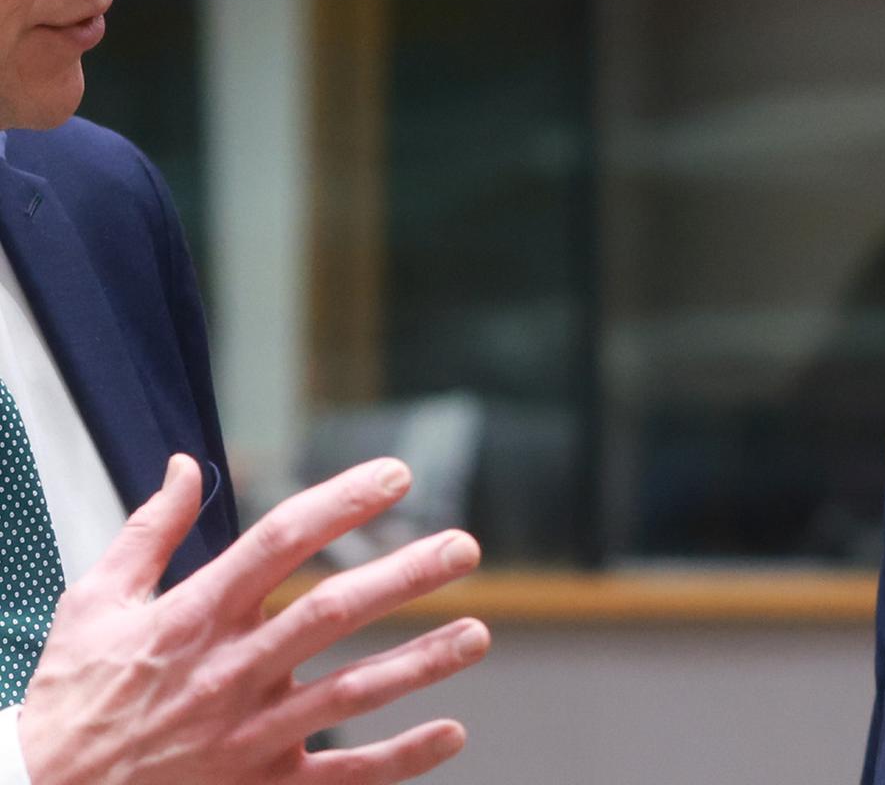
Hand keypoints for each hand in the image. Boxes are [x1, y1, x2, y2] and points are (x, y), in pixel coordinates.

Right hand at [18, 454, 489, 783]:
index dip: (343, 502)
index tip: (397, 474)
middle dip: (403, 576)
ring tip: (478, 632)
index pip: (282, 541)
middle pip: (332, 613)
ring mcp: (249, 734)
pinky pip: (340, 777)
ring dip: (420, 663)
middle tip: (463, 547)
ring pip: (351, 693)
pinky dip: (399, 760)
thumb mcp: (94, 600)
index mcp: (196, 614)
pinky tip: (449, 734)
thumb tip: (186, 463)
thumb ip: (150, 529)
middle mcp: (231, 670)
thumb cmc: (75, 695)